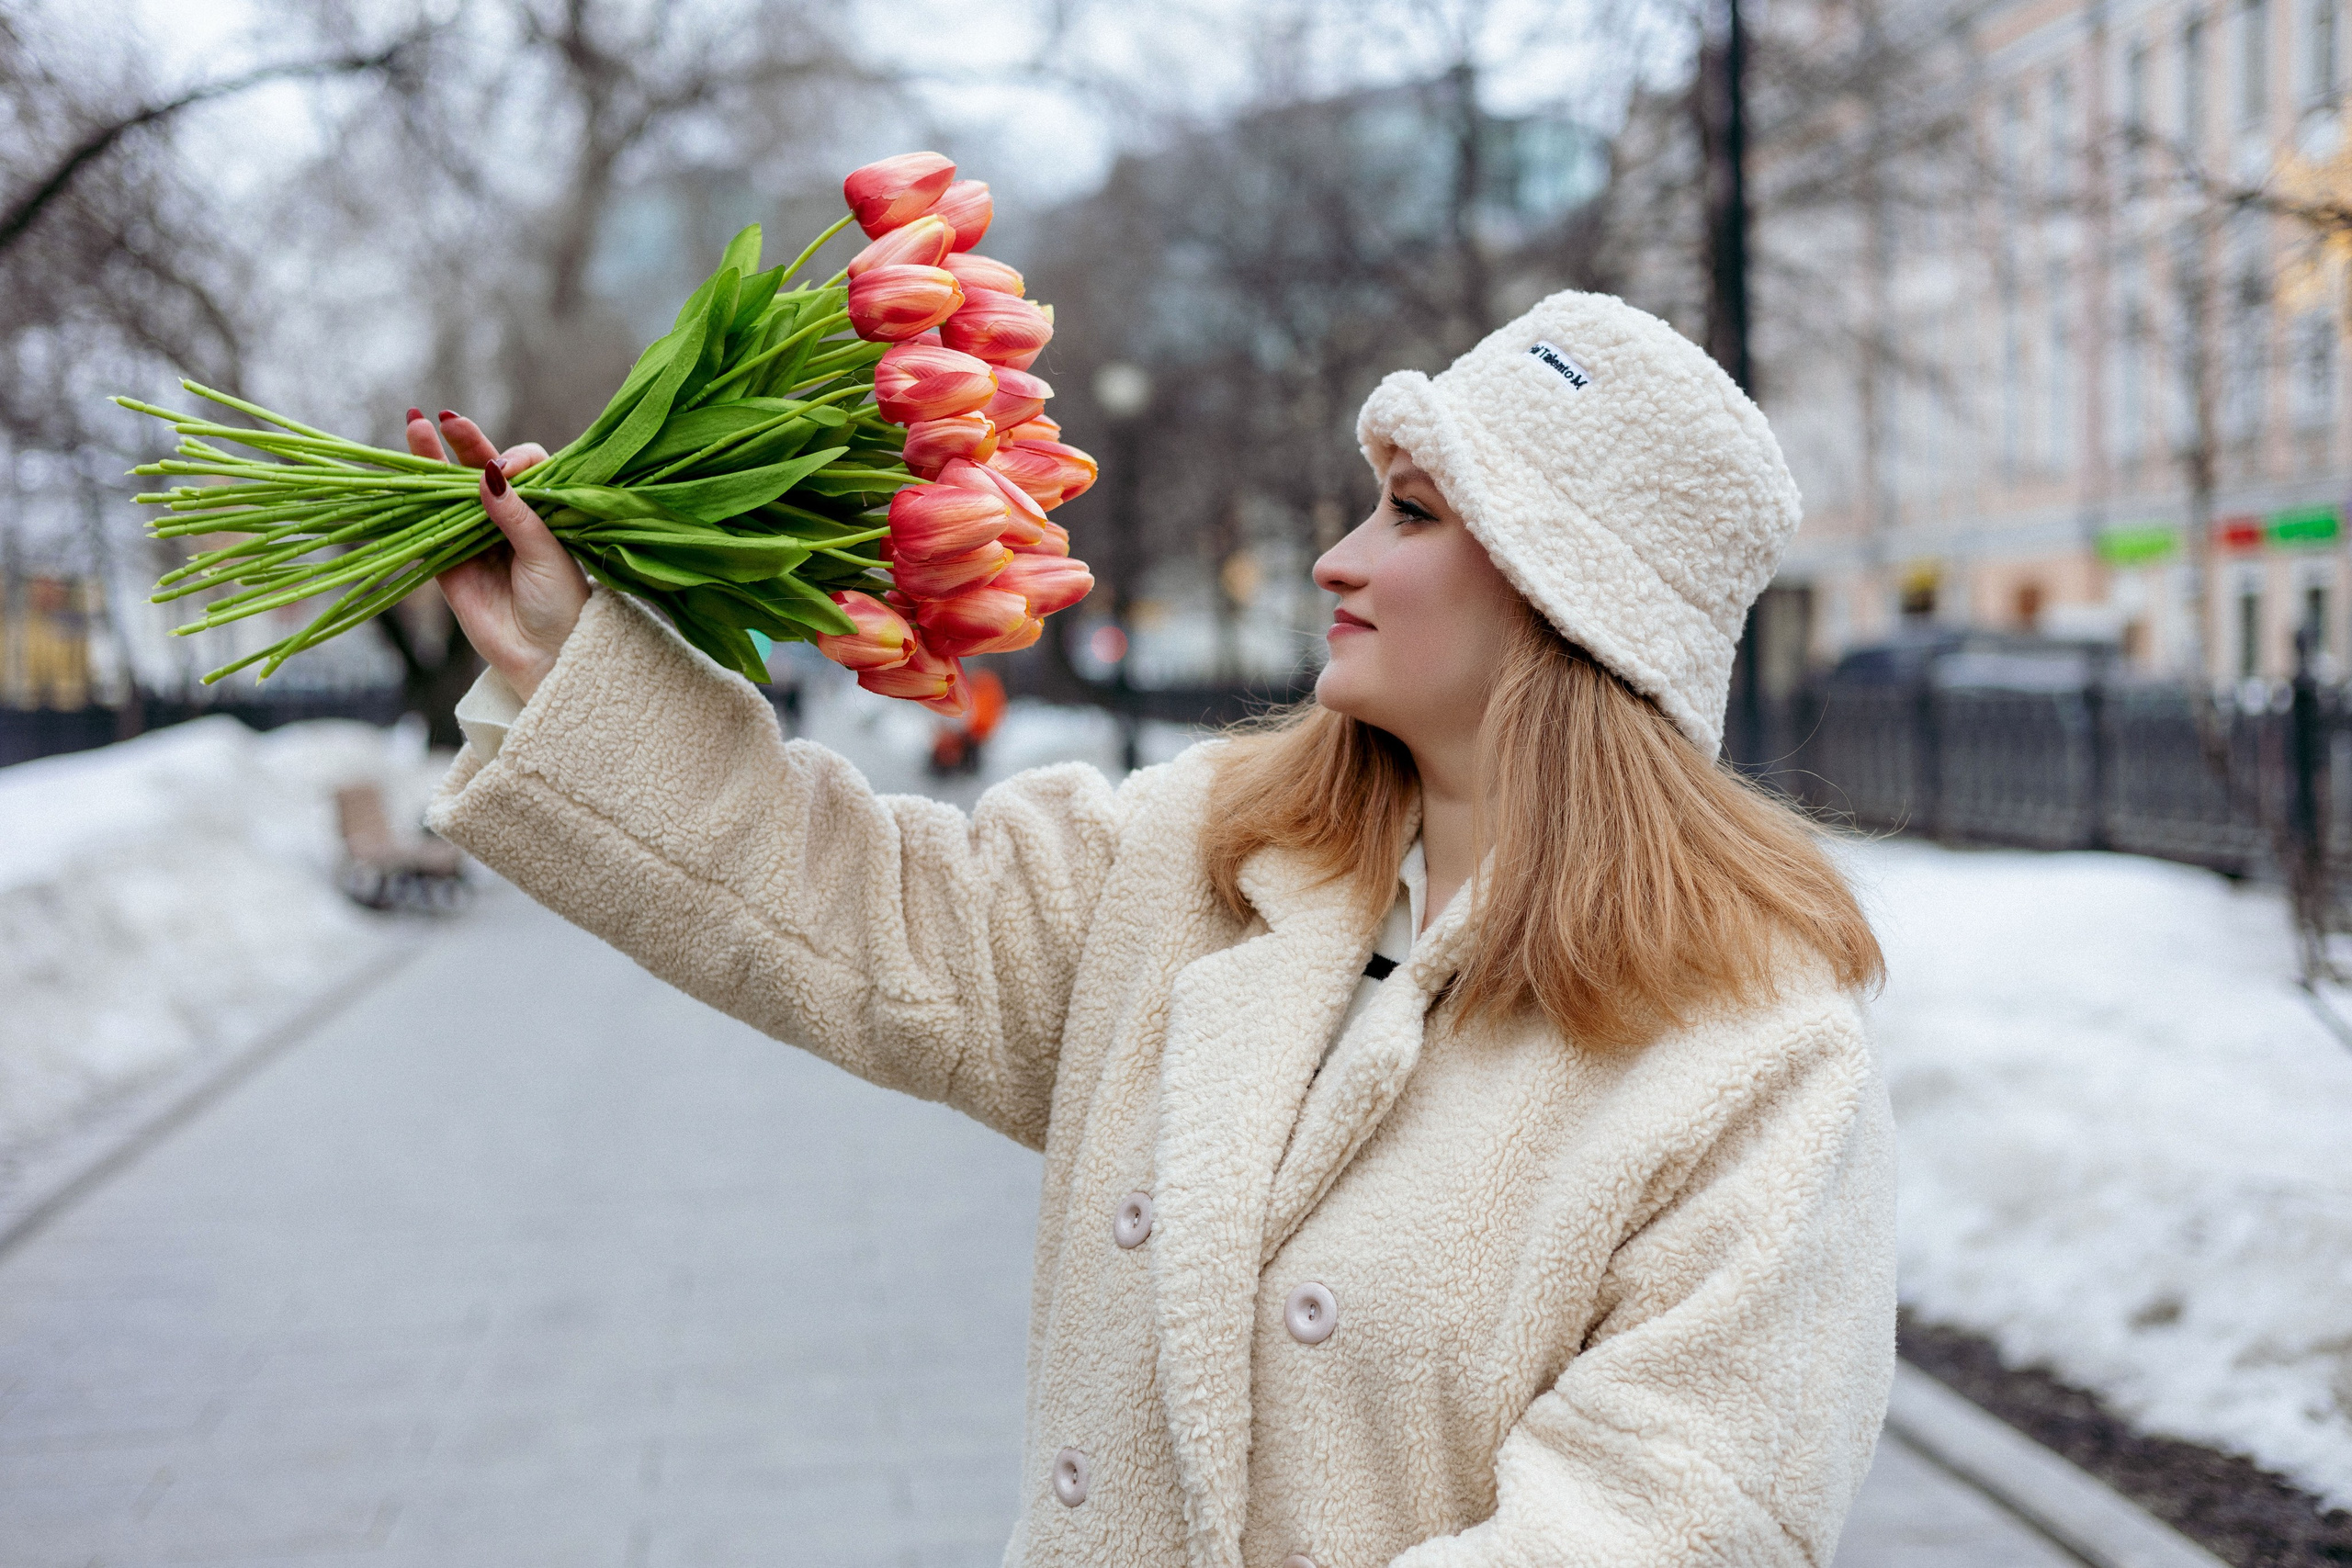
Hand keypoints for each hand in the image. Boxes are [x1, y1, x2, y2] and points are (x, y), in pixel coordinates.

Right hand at [411, 408, 586, 701]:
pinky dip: (412, 502)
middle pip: (480, 472)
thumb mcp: (547, 554)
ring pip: (449, 494)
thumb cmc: (563, 604)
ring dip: (431, 462)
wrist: (547, 656)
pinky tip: (401, 475)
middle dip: (464, 443)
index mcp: (540, 513)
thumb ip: (517, 515)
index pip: (523, 469)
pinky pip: (427, 528)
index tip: (509, 467)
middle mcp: (506, 520)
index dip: (514, 459)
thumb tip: (487, 472)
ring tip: (415, 425)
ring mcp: (475, 539)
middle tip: (445, 417)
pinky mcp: (449, 563)